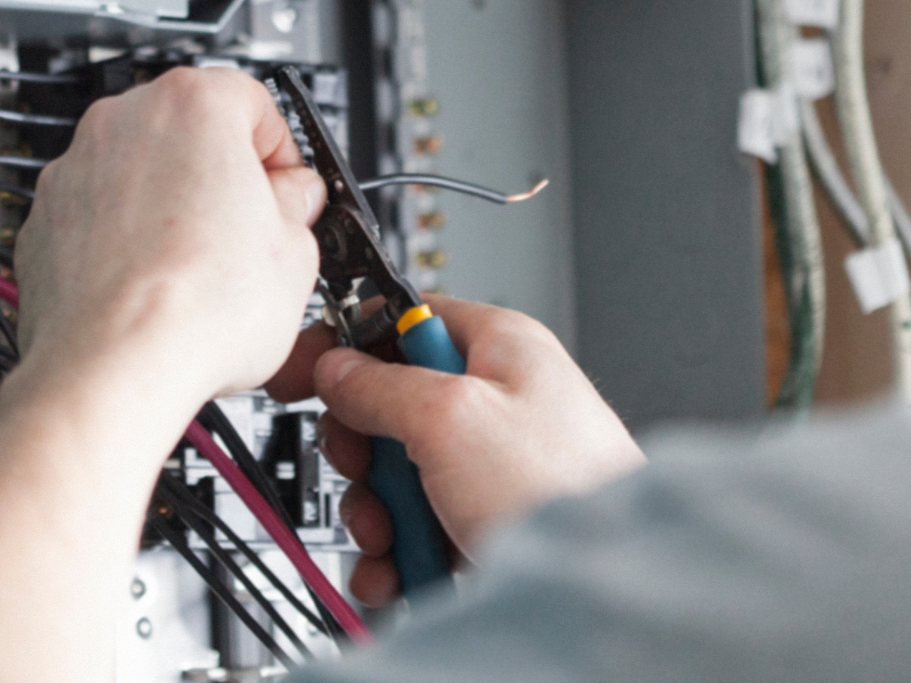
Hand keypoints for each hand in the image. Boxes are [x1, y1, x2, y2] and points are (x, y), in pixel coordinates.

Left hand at [11, 67, 325, 443]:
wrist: (112, 368)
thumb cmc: (195, 309)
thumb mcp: (296, 252)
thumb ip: (298, 205)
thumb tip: (291, 201)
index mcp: (193, 104)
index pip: (255, 101)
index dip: (281, 153)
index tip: (289, 190)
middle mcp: (123, 121)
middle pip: (192, 132)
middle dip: (223, 176)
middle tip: (251, 232)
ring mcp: (75, 169)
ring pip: (140, 173)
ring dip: (171, 208)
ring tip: (201, 271)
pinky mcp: (44, 220)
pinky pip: (99, 216)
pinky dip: (124, 241)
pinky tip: (154, 287)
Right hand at [267, 295, 644, 605]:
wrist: (604, 588)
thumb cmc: (563, 488)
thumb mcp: (451, 417)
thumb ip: (382, 385)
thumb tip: (337, 367)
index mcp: (499, 348)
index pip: (405, 321)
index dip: (351, 346)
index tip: (305, 372)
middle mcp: (498, 403)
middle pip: (391, 409)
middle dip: (365, 455)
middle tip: (369, 473)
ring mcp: (492, 470)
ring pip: (398, 478)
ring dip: (378, 515)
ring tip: (394, 539)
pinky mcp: (485, 526)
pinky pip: (418, 531)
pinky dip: (398, 556)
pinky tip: (400, 574)